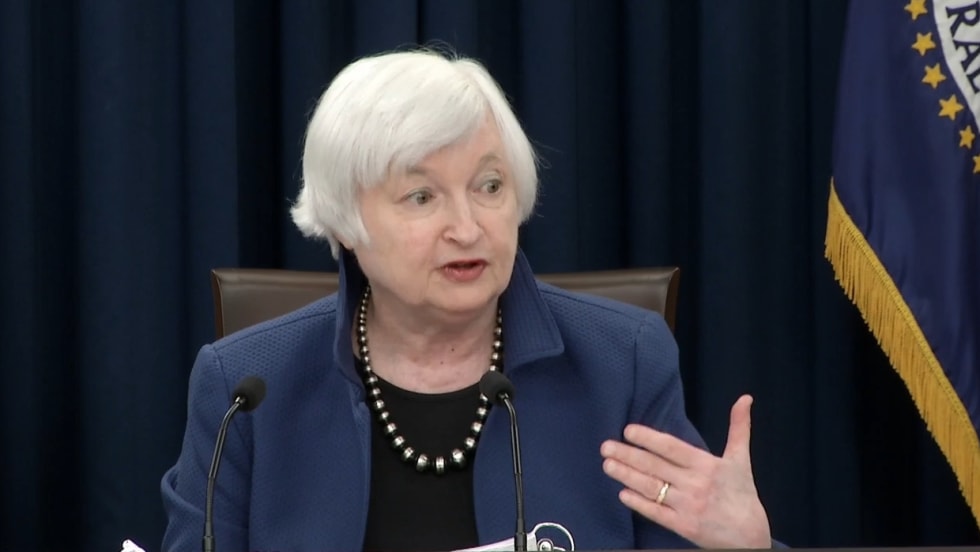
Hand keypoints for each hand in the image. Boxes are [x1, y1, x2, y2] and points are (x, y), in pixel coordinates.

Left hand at [600, 395, 770, 547]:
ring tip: (608, 465)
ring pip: (651, 487)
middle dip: (628, 455)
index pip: (671, 447)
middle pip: (655, 466)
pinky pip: (655, 512)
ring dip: (626, 475)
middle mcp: (695, 484)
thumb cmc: (743, 495)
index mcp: (707, 465)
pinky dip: (638, 503)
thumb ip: (739, 427)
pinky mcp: (682, 526)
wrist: (750, 537)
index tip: (628, 430)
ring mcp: (687, 506)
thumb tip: (745, 398)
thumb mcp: (741, 459)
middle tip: (606, 446)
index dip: (648, 438)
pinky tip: (622, 493)